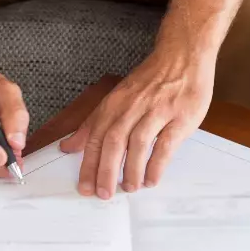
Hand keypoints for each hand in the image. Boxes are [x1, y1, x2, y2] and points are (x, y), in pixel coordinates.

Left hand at [61, 49, 211, 197]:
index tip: (84, 186)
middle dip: (105, 171)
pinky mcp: (180, 117)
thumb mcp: (116, 98)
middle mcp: (133, 106)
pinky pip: (165, 144)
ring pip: (138, 143)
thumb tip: (68, 146)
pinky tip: (151, 179)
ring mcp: (157, 111)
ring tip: (129, 188)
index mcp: (115, 103)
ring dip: (131, 170)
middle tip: (103, 194)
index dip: (88, 163)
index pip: (96, 136)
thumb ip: (93, 123)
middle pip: (113, 141)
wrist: (182, 56)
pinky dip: (156, 165)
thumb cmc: (149, 81)